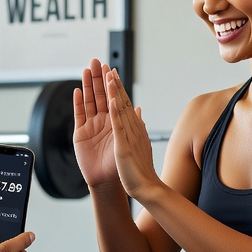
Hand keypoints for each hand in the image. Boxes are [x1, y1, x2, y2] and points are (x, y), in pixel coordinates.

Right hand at [72, 58, 120, 188]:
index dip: (112, 83)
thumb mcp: (130, 142)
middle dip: (98, 78)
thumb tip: (136, 107)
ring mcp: (91, 127)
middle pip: (100, 95)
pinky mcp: (81, 135)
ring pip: (89, 101)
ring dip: (88, 85)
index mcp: (117, 122)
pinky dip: (78, 103)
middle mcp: (104, 122)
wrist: (111, 183)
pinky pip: (79, 115)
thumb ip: (130, 122)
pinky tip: (78, 91)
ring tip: (87, 70)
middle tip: (97, 62)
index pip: (114, 97)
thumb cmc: (123, 166)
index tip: (111, 68)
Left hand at [105, 67, 161, 198]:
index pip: (121, 103)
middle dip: (111, 82)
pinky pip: (118, 126)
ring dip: (112, 90)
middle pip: (119, 100)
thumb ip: (137, 125)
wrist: (145, 187)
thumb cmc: (139, 168)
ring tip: (107, 74)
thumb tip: (138, 110)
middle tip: (105, 65)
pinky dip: (114, 112)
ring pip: (118, 108)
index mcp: (131, 127)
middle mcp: (131, 127)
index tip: (110, 72)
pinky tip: (111, 99)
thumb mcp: (139, 141)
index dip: (116, 87)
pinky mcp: (123, 145)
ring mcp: (128, 135)